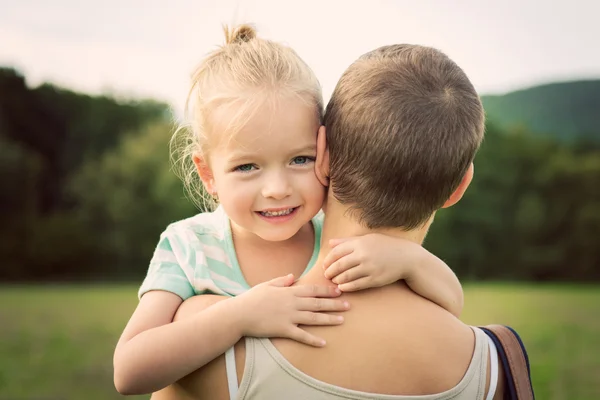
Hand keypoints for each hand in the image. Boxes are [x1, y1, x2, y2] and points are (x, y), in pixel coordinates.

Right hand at [233, 274, 349, 346]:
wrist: (238, 314)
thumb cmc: (251, 298)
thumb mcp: (266, 284)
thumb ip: (281, 280)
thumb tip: (293, 277)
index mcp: (288, 291)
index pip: (312, 289)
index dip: (327, 290)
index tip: (339, 290)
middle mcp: (291, 303)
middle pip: (317, 303)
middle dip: (334, 304)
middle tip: (349, 305)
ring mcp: (288, 316)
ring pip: (313, 318)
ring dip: (329, 319)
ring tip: (342, 321)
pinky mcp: (283, 329)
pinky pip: (301, 335)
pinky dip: (312, 339)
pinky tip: (323, 342)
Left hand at [323, 234, 421, 291]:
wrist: (407, 258)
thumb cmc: (385, 246)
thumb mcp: (367, 239)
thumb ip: (348, 241)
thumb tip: (330, 243)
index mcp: (360, 243)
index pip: (337, 252)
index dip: (328, 260)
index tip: (325, 265)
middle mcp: (363, 255)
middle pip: (339, 265)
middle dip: (330, 271)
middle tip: (326, 275)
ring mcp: (369, 268)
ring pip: (346, 276)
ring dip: (337, 280)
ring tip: (334, 281)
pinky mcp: (375, 279)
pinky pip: (356, 285)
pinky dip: (346, 287)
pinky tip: (342, 287)